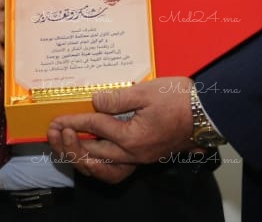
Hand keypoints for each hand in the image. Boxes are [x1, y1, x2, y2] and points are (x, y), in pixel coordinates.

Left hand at [48, 78, 194, 181]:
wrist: (208, 113)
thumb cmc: (181, 100)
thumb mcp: (146, 91)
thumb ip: (117, 97)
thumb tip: (95, 101)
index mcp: (133, 137)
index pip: (95, 128)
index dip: (73, 121)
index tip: (57, 118)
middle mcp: (134, 154)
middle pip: (93, 154)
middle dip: (69, 143)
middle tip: (53, 131)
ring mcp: (140, 159)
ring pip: (103, 169)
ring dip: (81, 158)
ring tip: (65, 145)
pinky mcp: (145, 158)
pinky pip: (116, 171)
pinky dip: (99, 166)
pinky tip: (90, 155)